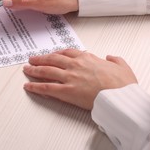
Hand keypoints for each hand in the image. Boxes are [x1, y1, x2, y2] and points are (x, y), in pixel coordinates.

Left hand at [23, 49, 137, 109]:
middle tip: (32, 59)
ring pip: (46, 71)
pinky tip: (27, 86)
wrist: (121, 97)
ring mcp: (69, 78)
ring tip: (26, 69)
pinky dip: (35, 86)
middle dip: (40, 59)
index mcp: (87, 58)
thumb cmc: (122, 84)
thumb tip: (111, 57)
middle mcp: (75, 65)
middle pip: (52, 59)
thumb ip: (115, 60)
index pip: (67, 52)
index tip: (52, 54)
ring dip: (34, 69)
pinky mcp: (66, 91)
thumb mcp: (122, 67)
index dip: (57, 53)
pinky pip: (46, 88)